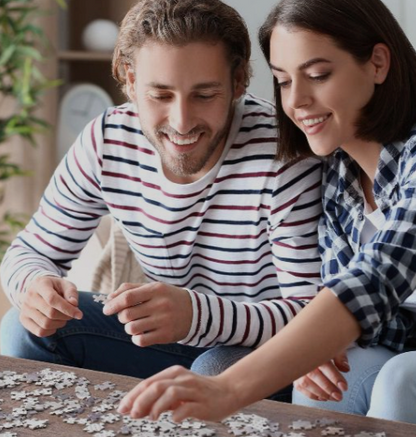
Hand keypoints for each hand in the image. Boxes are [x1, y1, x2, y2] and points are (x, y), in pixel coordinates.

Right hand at [20, 276, 82, 336]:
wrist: (39, 289)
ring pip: (45, 324)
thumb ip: (71, 293)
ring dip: (60, 324)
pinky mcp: (23, 319)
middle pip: (50, 313)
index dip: (67, 309)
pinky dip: (51, 331)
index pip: (52, 299)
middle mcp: (29, 296)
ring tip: (64, 317)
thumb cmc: (57, 287)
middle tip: (72, 314)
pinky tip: (56, 324)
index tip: (79, 315)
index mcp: (40, 284)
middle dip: (66, 316)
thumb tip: (74, 304)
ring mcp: (24, 308)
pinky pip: (39, 331)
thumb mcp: (66, 285)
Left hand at [103, 282, 192, 346]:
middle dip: (121, 317)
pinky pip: (141, 341)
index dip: (113, 304)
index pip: (128, 297)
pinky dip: (137, 339)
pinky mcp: (166, 335)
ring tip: (136, 324)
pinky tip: (142, 334)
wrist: (195, 312)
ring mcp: (164, 321)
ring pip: (132, 329)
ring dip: (129, 328)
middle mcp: (160, 304)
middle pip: (127, 314)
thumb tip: (109, 298)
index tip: (106, 310)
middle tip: (126, 317)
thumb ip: (131, 289)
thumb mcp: (153, 288)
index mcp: (156, 290)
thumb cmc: (168, 298)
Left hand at [118, 365, 238, 421]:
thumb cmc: (199, 392)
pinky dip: (178, 414)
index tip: (122, 408)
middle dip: (141, 400)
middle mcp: (182, 378)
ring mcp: (193, 390)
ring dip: (156, 406)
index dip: (133, 395)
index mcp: (174, 373)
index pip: (149, 382)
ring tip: (151, 417)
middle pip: (157, 386)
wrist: (228, 390)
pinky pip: (188, 408)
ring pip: (170, 393)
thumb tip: (135, 409)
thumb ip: (159, 398)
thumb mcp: (177, 391)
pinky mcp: (203, 403)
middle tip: (132, 414)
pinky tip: (174, 419)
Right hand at [293, 350, 349, 400]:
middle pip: (313, 375)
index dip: (334, 377)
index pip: (324, 365)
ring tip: (334, 398)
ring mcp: (298, 367)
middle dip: (327, 388)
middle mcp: (303, 359)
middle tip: (339, 396)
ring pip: (305, 383)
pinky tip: (323, 397)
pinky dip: (312, 395)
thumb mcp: (335, 348)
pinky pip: (300, 387)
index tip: (344, 387)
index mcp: (314, 350)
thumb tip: (345, 369)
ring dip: (321, 393)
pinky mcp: (295, 375)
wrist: (309, 344)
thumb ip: (340, 358)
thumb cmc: (324, 348)